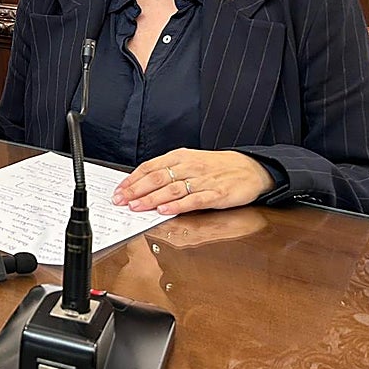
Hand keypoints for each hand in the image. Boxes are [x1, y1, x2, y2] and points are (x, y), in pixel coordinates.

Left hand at [112, 150, 274, 214]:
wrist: (250, 168)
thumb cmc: (216, 166)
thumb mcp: (189, 161)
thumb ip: (168, 171)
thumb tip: (141, 183)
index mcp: (180, 157)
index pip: (150, 167)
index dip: (132, 180)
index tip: (118, 191)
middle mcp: (189, 167)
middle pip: (157, 178)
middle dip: (136, 191)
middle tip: (121, 201)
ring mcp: (203, 180)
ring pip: (172, 189)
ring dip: (151, 199)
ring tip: (136, 207)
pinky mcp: (216, 194)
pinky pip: (194, 200)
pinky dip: (177, 206)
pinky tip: (165, 211)